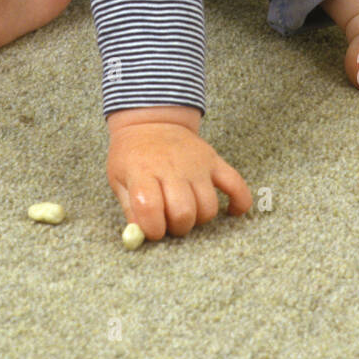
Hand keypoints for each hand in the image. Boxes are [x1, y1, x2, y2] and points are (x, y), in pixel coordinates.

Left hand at [107, 120, 252, 239]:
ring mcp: (196, 164)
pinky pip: (236, 185)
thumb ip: (130, 209)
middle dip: (177, 227)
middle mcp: (172, 168)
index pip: (150, 209)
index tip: (152, 230)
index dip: (152, 229)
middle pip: (184, 212)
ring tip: (188, 212)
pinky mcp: (214, 161)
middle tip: (169, 222)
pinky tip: (231, 212)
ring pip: (208, 207)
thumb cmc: (132, 154)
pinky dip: (239, 203)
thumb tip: (141, 237)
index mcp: (143, 171)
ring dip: (199, 218)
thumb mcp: (119, 179)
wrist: (150, 122)